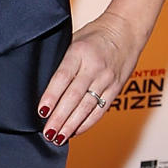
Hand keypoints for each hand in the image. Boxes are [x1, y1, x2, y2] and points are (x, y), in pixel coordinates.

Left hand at [37, 11, 142, 143]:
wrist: (126, 30)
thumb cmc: (95, 35)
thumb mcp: (73, 40)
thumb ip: (61, 61)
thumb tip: (42, 85)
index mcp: (79, 52)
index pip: (62, 77)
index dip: (51, 96)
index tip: (41, 111)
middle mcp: (94, 67)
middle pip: (74, 96)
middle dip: (60, 117)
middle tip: (48, 132)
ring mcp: (106, 79)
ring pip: (87, 106)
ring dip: (72, 124)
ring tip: (58, 137)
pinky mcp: (116, 88)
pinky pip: (101, 109)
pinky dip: (87, 123)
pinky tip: (75, 131)